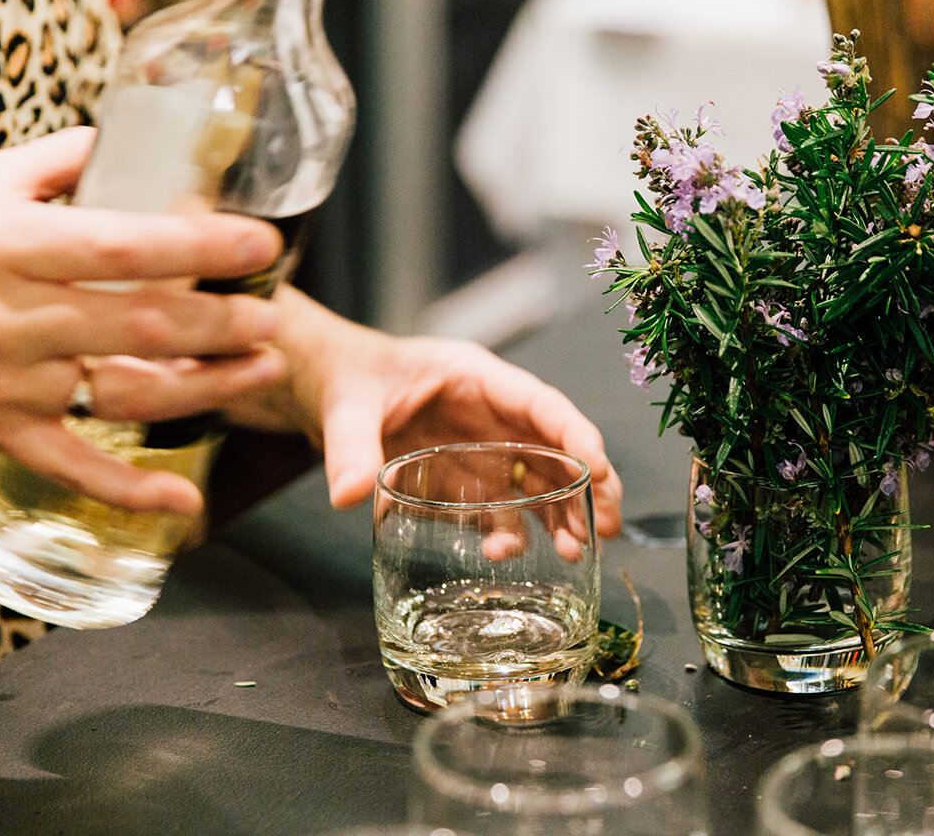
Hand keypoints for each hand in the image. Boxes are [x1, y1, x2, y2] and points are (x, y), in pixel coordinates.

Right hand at [0, 127, 287, 515]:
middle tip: (276, 313)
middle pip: (138, 326)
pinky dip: (130, 490)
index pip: (123, 247)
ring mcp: (5, 381)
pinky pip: (73, 466)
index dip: (201, 248)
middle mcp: (8, 316)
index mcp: (8, 243)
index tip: (262, 243)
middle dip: (221, 324)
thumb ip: (66, 159)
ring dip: (205, 388)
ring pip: (122, 392)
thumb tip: (147, 141)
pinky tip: (188, 500)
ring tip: (265, 367)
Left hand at [225, 287, 623, 538]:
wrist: (326, 390)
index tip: (598, 468)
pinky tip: (504, 555)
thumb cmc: (347, 378)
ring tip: (575, 552)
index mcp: (475, 378)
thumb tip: (347, 494)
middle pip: (555, 448)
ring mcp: (482, 452)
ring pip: (539, 484)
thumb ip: (349, 446)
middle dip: (588, 485)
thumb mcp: (345, 403)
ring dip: (561, 516)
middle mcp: (491, 416)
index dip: (574, 434)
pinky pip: (501, 510)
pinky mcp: (466, 484)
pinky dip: (511, 534)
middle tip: (607, 526)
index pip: (539, 403)